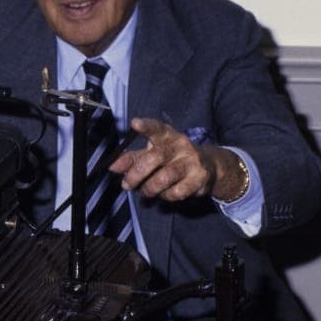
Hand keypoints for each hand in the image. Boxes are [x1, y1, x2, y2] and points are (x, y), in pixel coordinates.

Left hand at [109, 118, 246, 202]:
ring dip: (150, 189)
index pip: (156, 128)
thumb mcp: (153, 154)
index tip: (134, 123)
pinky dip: (167, 196)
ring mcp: (192, 160)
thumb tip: (112, 167)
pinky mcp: (200, 177)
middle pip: (154, 158)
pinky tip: (167, 193)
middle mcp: (180, 144)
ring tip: (148, 191)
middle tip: (126, 185)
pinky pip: (177, 192)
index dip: (146, 126)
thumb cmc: (173, 158)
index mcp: (167, 135)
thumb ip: (132, 159)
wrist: (208, 166)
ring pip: (164, 178)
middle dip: (136, 174)